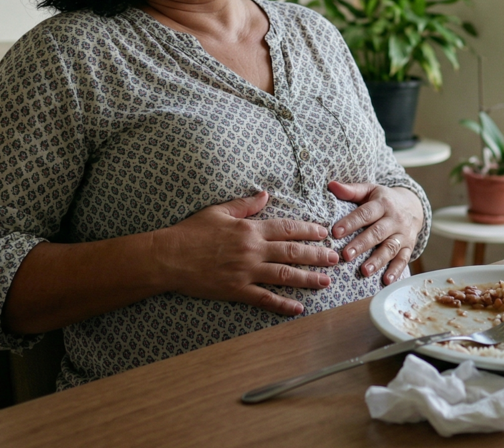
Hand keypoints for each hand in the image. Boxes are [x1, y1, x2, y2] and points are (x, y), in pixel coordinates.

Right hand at [156, 191, 338, 316]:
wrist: (168, 257)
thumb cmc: (191, 232)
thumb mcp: (219, 211)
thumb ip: (245, 204)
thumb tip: (266, 194)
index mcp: (250, 229)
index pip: (287, 228)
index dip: (309, 230)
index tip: (324, 232)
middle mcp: (253, 250)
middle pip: (293, 252)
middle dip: (317, 255)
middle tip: (335, 259)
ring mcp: (246, 272)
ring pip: (285, 276)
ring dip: (308, 279)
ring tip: (326, 282)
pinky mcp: (236, 290)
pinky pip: (264, 299)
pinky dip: (282, 305)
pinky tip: (298, 308)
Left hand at [327, 181, 423, 285]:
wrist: (413, 205)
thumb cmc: (383, 199)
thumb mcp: (370, 190)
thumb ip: (351, 190)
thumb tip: (331, 185)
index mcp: (382, 203)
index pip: (365, 213)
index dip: (351, 222)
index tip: (336, 232)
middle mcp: (394, 219)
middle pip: (377, 232)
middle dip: (362, 244)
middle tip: (346, 255)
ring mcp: (403, 234)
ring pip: (390, 247)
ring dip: (378, 260)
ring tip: (364, 271)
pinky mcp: (409, 246)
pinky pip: (403, 259)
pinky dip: (396, 271)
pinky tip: (386, 281)